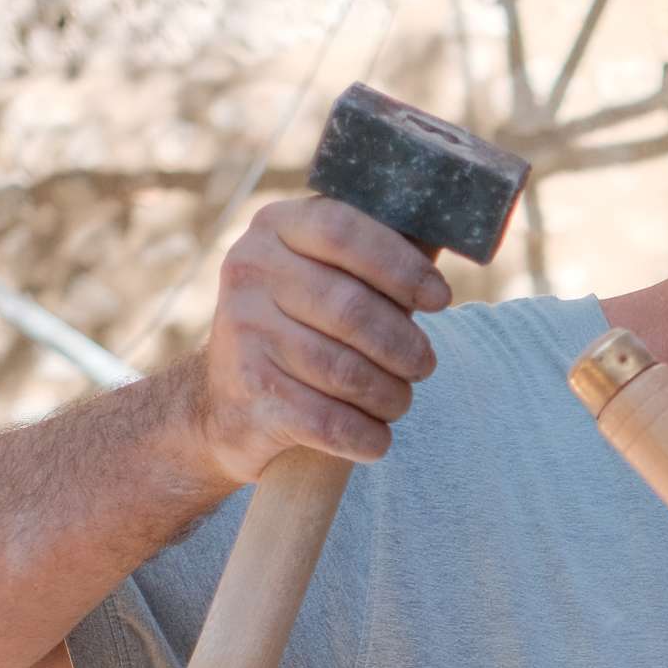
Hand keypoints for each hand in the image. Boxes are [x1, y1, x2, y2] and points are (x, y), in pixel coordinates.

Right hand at [187, 197, 452, 485]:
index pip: (344, 231)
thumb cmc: (302, 331)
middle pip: (352, 309)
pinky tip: (375, 438)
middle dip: (404, 346)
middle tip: (423, 366)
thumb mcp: (325, 277)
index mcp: (274, 229)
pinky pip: (331, 422)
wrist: (225, 405)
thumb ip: (375, 259)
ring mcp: (243, 335)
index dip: (402, 266)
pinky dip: (367, 436)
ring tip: (397, 400)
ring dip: (390, 396)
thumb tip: (443, 245)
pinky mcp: (250, 396)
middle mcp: (249, 273)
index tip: (440, 299)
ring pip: (347, 372)